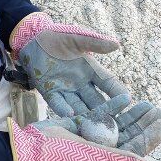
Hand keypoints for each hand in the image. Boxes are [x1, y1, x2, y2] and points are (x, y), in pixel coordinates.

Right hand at [7, 97, 160, 160]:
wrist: (32, 147)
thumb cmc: (61, 156)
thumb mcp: (92, 157)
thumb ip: (119, 159)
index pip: (135, 149)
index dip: (151, 137)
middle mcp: (102, 149)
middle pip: (129, 134)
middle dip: (145, 123)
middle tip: (160, 111)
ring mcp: (91, 136)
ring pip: (118, 123)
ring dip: (133, 114)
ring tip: (149, 104)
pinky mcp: (80, 123)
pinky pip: (101, 113)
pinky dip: (113, 106)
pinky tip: (126, 97)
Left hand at [10, 12, 127, 116]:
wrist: (33, 40)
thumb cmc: (57, 37)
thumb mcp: (77, 38)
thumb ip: (94, 43)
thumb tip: (116, 44)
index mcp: (91, 70)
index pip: (108, 84)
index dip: (117, 92)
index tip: (127, 100)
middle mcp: (81, 84)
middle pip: (96, 100)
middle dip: (105, 111)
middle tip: (113, 122)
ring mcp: (66, 90)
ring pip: (79, 106)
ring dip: (86, 115)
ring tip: (93, 124)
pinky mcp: (50, 93)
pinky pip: (58, 104)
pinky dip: (64, 109)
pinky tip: (70, 114)